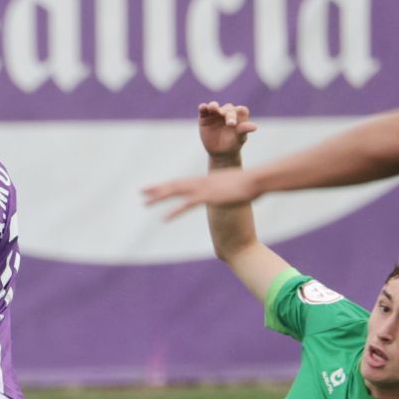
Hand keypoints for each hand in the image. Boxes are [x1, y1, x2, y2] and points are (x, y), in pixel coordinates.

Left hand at [141, 166, 262, 219]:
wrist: (256, 180)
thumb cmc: (251, 183)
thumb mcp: (236, 185)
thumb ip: (229, 189)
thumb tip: (231, 191)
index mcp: (206, 180)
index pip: (183, 182)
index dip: (168, 185)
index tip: (156, 187)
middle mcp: (201, 182)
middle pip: (174, 185)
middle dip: (157, 189)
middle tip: (141, 192)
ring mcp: (203, 189)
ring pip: (175, 192)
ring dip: (159, 198)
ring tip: (144, 204)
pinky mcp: (208, 197)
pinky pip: (186, 205)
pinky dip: (174, 212)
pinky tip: (163, 218)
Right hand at [197, 102, 257, 162]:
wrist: (220, 152)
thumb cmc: (233, 144)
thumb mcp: (240, 138)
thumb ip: (244, 130)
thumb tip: (254, 127)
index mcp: (239, 115)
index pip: (241, 110)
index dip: (239, 113)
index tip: (237, 123)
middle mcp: (227, 111)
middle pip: (228, 108)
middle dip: (229, 114)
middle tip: (230, 124)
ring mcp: (216, 113)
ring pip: (215, 106)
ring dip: (213, 106)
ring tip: (213, 108)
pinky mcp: (204, 116)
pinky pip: (203, 110)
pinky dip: (203, 107)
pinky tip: (203, 107)